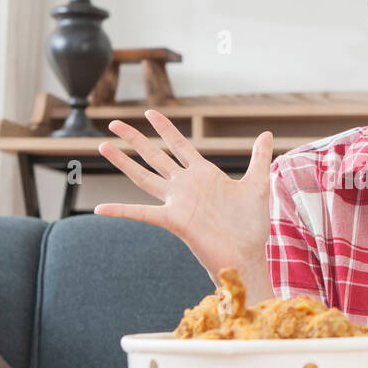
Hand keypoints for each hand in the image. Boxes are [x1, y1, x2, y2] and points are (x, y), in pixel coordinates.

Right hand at [93, 111, 273, 275]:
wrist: (248, 255)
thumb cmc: (252, 225)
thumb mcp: (258, 185)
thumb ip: (259, 158)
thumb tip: (267, 133)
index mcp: (204, 174)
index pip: (179, 145)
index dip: (165, 129)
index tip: (149, 112)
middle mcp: (186, 185)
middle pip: (155, 156)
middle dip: (135, 139)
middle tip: (113, 123)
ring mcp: (178, 202)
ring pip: (144, 177)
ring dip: (123, 162)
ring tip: (102, 146)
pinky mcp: (174, 220)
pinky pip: (143, 213)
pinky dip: (121, 211)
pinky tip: (100, 209)